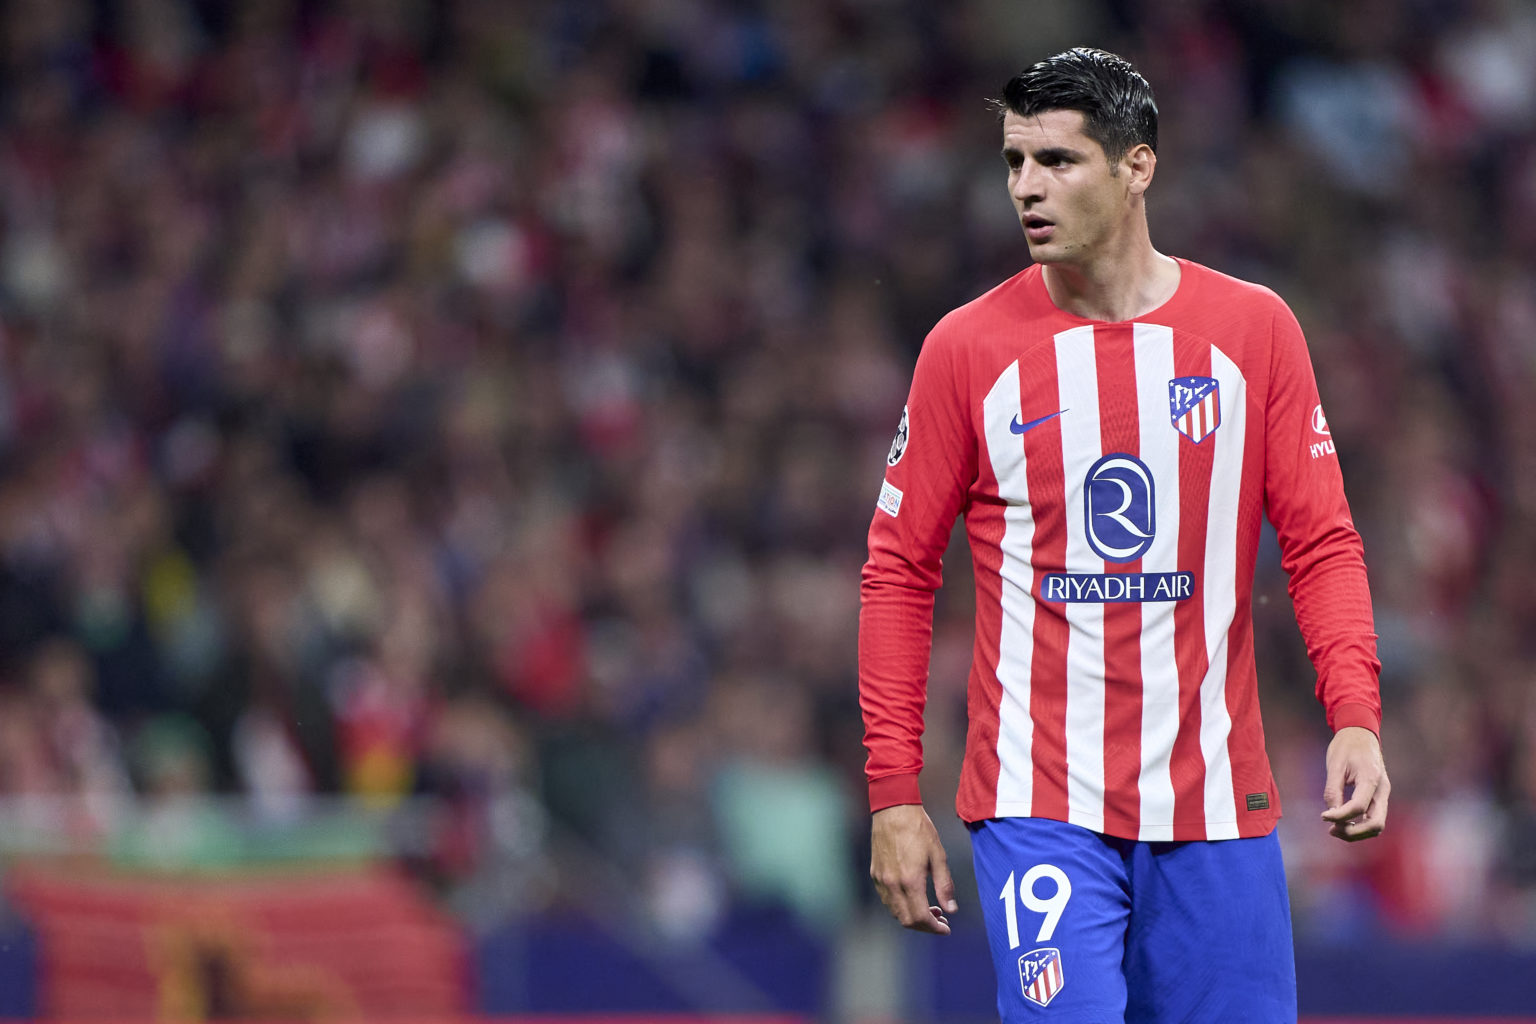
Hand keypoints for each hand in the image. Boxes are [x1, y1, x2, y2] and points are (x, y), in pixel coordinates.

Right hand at [870, 803, 957, 934]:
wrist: (893, 809)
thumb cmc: (919, 829)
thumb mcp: (938, 856)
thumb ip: (945, 885)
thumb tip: (951, 909)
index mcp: (910, 881)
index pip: (921, 918)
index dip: (935, 928)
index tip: (946, 928)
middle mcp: (892, 884)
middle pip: (906, 920)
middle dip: (925, 926)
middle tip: (940, 919)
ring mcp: (881, 880)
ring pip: (895, 912)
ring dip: (912, 917)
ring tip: (929, 909)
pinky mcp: (875, 874)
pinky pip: (886, 900)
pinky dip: (900, 907)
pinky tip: (912, 897)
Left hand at [1320, 725, 1389, 841]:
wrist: (1361, 734)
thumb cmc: (1346, 746)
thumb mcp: (1335, 765)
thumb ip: (1333, 790)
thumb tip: (1331, 813)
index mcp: (1371, 778)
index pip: (1358, 807)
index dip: (1340, 816)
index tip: (1323, 816)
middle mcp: (1382, 790)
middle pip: (1376, 824)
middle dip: (1354, 833)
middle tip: (1331, 830)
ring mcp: (1383, 794)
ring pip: (1377, 825)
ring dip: (1357, 832)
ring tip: (1334, 829)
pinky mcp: (1379, 797)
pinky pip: (1373, 818)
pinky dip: (1360, 826)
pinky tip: (1343, 823)